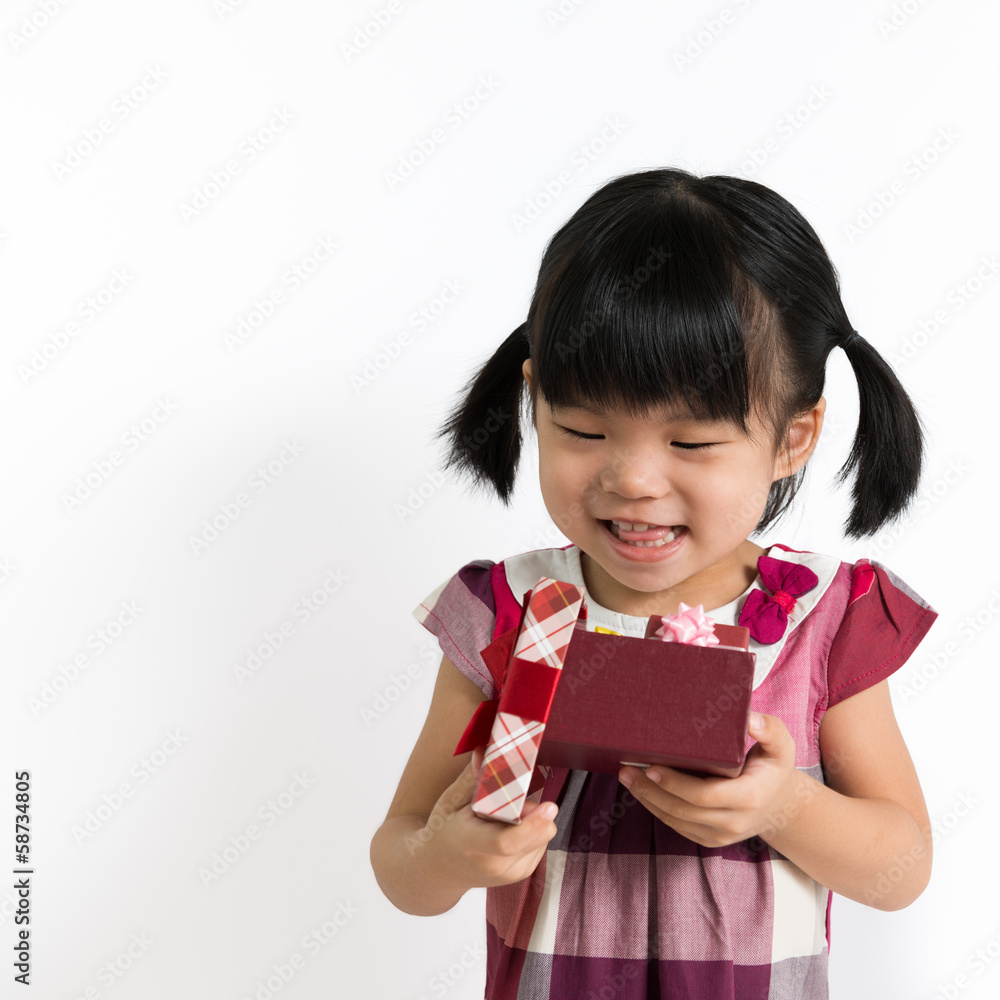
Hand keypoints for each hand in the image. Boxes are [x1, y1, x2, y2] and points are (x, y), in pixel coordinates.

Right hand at [414, 745, 560, 890]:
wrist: (439, 868)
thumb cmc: (443, 829)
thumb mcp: (451, 800)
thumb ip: (472, 778)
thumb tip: (485, 750)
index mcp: (472, 846)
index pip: (507, 842)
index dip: (532, 823)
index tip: (550, 805)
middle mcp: (495, 866)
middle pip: (537, 834)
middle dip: (530, 809)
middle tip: (505, 800)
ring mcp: (512, 874)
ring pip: (544, 835)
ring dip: (531, 820)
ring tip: (500, 818)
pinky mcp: (523, 873)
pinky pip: (542, 842)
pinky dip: (531, 830)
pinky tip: (507, 830)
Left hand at [617, 713, 800, 847]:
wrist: (780, 806)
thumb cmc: (774, 768)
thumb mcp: (782, 746)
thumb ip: (769, 730)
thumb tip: (750, 719)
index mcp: (749, 798)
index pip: (704, 795)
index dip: (674, 783)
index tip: (651, 767)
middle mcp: (734, 822)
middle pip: (683, 810)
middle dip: (650, 790)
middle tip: (626, 769)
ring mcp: (720, 835)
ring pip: (675, 820)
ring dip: (647, 800)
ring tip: (626, 776)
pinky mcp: (709, 840)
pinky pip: (677, 826)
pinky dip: (656, 809)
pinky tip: (641, 791)